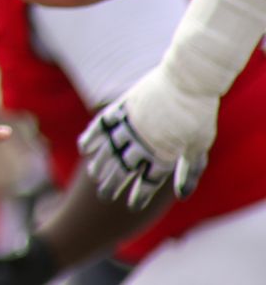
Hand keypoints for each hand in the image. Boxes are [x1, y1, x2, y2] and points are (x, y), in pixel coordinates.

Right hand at [80, 69, 212, 206]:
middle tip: (103, 195)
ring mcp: (130, 125)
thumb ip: (189, 172)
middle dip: (112, 184)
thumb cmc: (198, 114)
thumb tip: (181, 196)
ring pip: (109, 151)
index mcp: (164, 154)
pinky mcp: (122, 108)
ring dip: (100, 165)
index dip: (140, 195)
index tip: (133, 205)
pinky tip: (85, 148)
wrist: (188, 79)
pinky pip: (101, 126)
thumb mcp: (199, 146)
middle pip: (122, 169)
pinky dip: (91, 137)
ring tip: (94, 175)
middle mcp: (143, 142)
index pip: (147, 182)